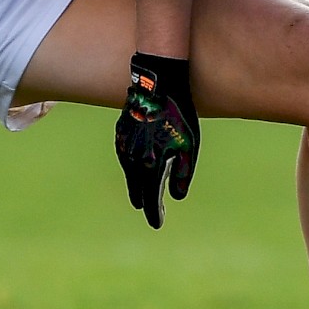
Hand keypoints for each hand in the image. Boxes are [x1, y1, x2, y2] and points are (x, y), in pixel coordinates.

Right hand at [115, 54, 198, 228]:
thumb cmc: (178, 115)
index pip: (150, 197)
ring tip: (140, 194)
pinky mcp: (120, 133)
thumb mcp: (188, 146)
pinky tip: (134, 168)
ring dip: (135, 184)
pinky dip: (129, 166)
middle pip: (137, 188)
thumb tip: (177, 196)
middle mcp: (133, 159)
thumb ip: (182, 173)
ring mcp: (123, 145)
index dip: (154, 212)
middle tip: (149, 211)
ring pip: (128, 173)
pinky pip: (124, 157)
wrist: (156, 84)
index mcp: (150, 165)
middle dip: (144, 201)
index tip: (156, 224)